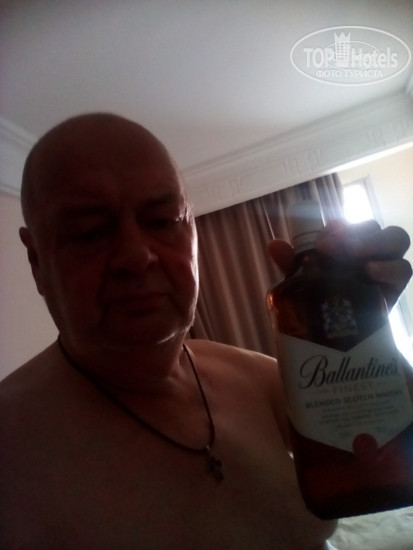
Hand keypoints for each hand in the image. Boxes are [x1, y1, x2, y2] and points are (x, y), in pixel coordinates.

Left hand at [268, 219, 411, 308]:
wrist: (338, 339)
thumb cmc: (322, 303)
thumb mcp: (304, 283)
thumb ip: (292, 264)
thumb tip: (273, 245)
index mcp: (348, 245)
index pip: (349, 226)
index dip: (338, 227)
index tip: (320, 238)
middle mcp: (370, 251)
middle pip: (375, 227)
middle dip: (355, 232)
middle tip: (329, 247)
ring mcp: (385, 267)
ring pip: (395, 239)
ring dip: (373, 242)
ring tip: (351, 254)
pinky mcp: (394, 287)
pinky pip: (403, 270)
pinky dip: (388, 267)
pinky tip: (370, 271)